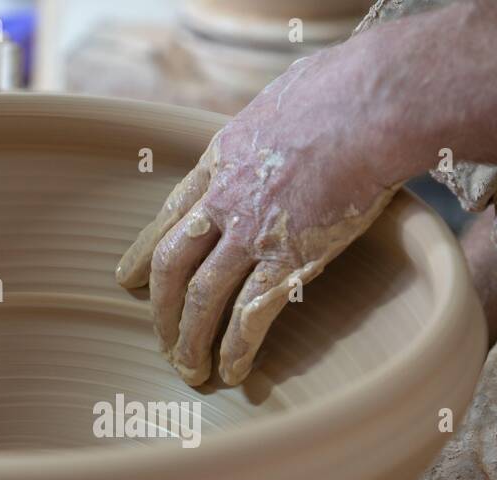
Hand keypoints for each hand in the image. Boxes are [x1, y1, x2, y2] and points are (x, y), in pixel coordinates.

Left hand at [116, 37, 407, 385]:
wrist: (369, 106)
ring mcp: (252, 233)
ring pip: (202, 298)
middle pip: (172, 265)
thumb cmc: (341, 90)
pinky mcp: (288, 260)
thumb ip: (269, 126)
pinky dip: (236, 348)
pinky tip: (231, 372)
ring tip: (188, 371)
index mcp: (219, 159)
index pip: (170, 214)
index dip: (143, 252)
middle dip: (161, 310)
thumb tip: (283, 122)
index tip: (126, 279)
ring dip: (190, 340)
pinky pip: (249, 316)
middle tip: (161, 340)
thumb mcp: (280, 98)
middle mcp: (224, 200)